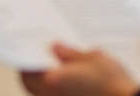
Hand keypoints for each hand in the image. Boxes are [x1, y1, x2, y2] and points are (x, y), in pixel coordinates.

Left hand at [20, 44, 138, 95]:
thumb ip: (70, 53)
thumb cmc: (112, 85)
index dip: (26, 57)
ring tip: (61, 66)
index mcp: (52, 82)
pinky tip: (73, 81)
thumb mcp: (93, 58)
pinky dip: (59, 89)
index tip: (31, 48)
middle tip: (45, 56)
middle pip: (31, 84)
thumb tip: (57, 48)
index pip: (26, 70)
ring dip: (47, 80)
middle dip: (35, 70)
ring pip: (43, 93)